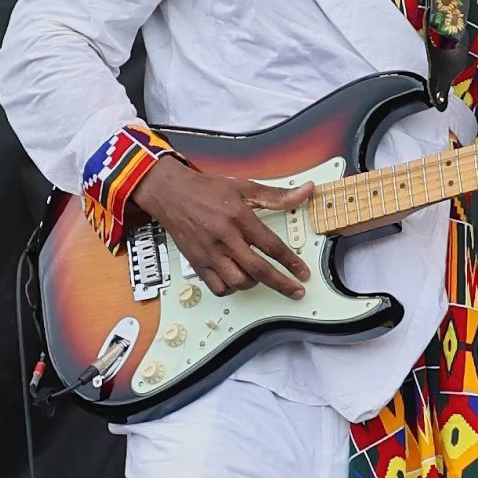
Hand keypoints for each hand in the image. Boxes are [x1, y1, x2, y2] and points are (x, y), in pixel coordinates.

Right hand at [131, 156, 313, 298]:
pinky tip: (238, 278)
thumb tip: (305, 191)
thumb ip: (277, 195)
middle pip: (258, 270)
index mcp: (239, 218)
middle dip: (281, 283)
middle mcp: (225, 238)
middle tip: (296, 291)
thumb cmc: (207, 189)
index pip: (271, 245)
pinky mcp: (197, 263)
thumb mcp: (244, 186)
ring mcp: (210, 253)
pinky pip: (217, 287)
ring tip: (262, 276)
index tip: (303, 273)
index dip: (291, 261)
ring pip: (237, 282)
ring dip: (254, 283)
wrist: (172, 194)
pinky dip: (231, 288)